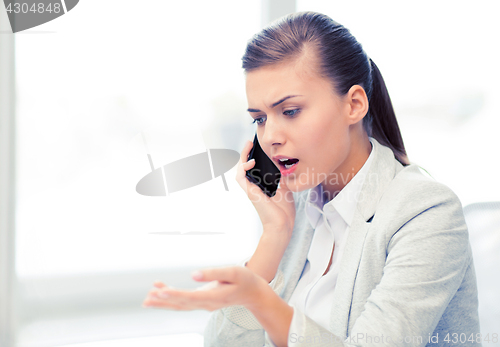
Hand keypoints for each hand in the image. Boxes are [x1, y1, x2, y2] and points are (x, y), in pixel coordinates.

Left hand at [142, 266, 266, 311]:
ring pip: (180, 305)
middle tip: (147, 298)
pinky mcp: (202, 300)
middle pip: (182, 304)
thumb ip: (213, 273)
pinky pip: (184, 301)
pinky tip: (161, 288)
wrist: (253, 293)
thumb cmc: (245, 280)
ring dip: (163, 302)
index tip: (162, 292)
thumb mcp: (233, 272)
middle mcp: (207, 303)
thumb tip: (193, 274)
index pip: (191, 297)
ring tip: (147, 298)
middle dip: (163, 301)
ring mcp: (204, 303)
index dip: (176, 295)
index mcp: (215, 297)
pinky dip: (171, 295)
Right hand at [235, 140, 295, 237]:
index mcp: (261, 185)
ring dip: (242, 157)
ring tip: (247, 146)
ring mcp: (251, 189)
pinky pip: (241, 178)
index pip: (254, 169)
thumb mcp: (285, 188)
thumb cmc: (283, 211)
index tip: (256, 147)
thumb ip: (281, 178)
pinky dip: (243, 168)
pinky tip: (250, 162)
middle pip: (245, 167)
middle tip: (250, 143)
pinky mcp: (250, 192)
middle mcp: (254, 187)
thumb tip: (283, 166)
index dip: (252, 157)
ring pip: (240, 170)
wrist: (282, 225)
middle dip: (245, 153)